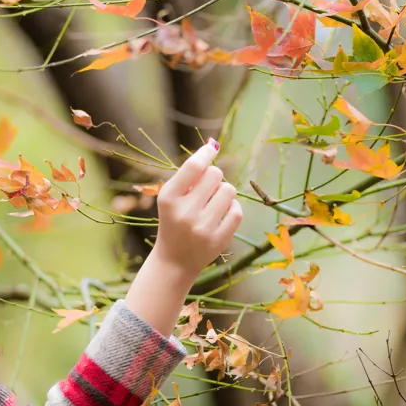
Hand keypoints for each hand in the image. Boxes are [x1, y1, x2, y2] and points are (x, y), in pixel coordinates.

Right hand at [153, 139, 242, 277]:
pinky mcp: (218, 240)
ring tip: (214, 201)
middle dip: (214, 176)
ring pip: (229, 190)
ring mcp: (202, 228)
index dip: (207, 153)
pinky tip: (222, 213)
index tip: (212, 147)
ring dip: (224, 192)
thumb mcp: (171, 198)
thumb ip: (189, 174)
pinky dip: (232, 208)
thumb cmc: (174, 221)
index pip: (194, 166)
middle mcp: (184, 212)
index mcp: (168, 198)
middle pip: (215, 174)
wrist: (174, 261)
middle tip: (207, 188)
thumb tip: (213, 144)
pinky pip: (237, 211)